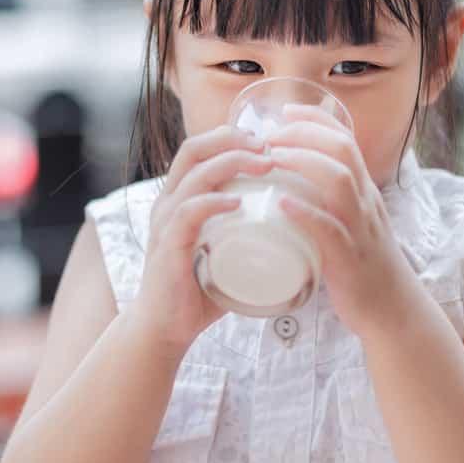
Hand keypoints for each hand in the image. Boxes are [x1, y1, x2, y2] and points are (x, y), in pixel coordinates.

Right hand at [130, 125, 273, 353]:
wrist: (165, 328)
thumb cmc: (200, 288)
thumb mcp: (226, 247)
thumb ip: (250, 231)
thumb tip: (298, 222)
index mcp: (180, 196)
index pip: (200, 147)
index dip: (232, 134)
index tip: (267, 140)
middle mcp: (168, 202)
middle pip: (194, 149)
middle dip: (233, 139)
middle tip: (269, 147)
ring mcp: (166, 223)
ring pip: (194, 176)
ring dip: (231, 164)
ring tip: (264, 165)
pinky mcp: (168, 248)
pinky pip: (187, 214)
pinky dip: (213, 203)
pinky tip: (237, 202)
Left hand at [265, 104, 417, 337]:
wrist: (393, 311)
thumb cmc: (363, 267)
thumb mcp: (352, 223)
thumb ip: (329, 201)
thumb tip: (292, 183)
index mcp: (364, 191)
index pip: (345, 139)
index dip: (316, 119)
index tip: (285, 111)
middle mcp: (366, 203)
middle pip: (342, 149)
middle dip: (305, 133)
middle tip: (270, 134)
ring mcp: (360, 229)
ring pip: (339, 180)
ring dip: (303, 162)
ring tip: (272, 157)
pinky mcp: (350, 258)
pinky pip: (330, 229)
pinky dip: (305, 212)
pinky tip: (282, 203)